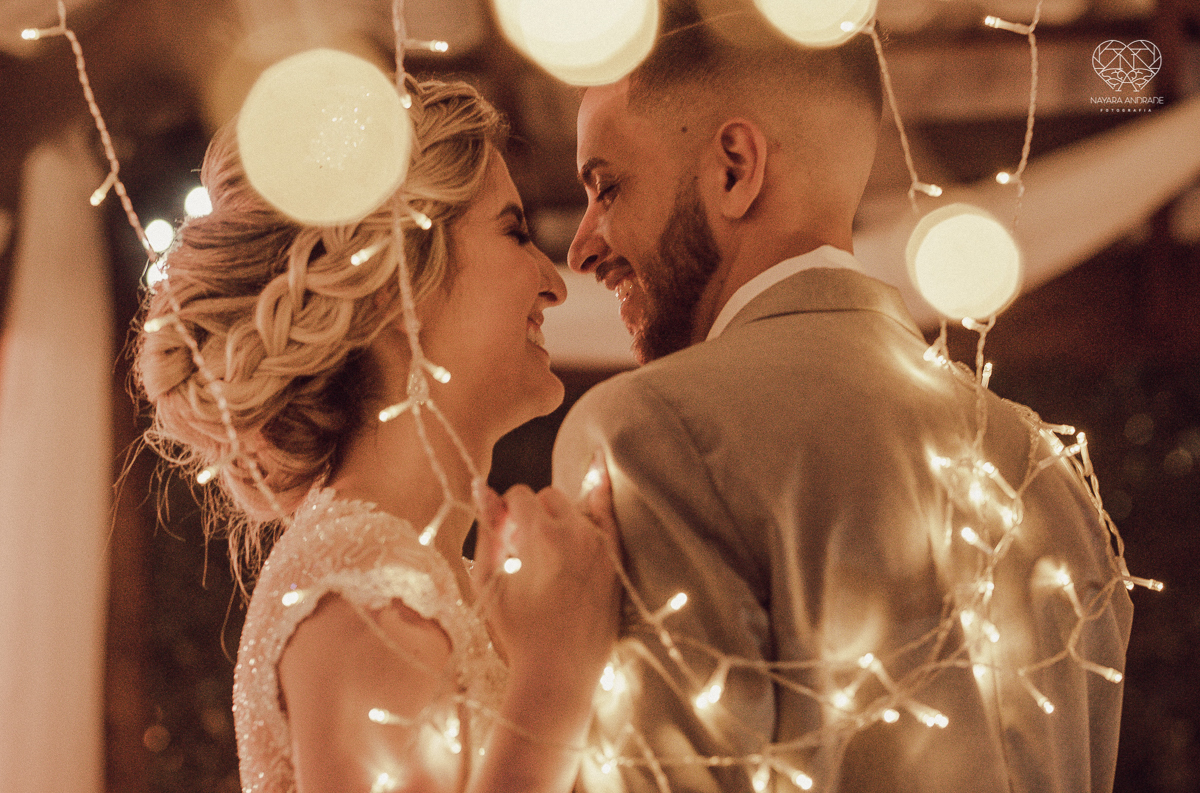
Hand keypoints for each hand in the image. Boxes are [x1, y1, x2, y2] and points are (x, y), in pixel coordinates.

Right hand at [472, 451, 619, 681]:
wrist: (559, 676)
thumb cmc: (516, 632)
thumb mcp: (488, 581)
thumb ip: (487, 529)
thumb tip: (482, 485)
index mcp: (542, 535)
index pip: (520, 494)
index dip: (506, 514)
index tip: (504, 539)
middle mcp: (578, 533)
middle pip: (550, 496)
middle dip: (533, 514)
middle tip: (523, 550)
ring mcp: (603, 546)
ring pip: (577, 507)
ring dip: (560, 518)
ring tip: (548, 554)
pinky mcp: (617, 561)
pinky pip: (609, 515)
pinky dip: (600, 498)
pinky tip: (598, 468)